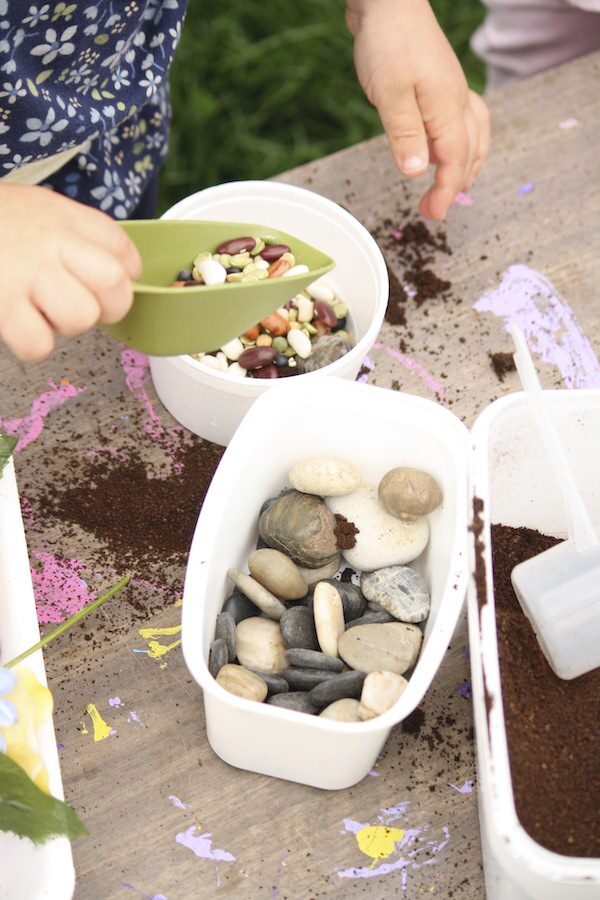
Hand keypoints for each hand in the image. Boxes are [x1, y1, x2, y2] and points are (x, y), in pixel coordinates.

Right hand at [0, 185, 141, 361]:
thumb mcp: (37, 207)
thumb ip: (80, 233)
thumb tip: (123, 272)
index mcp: (63, 218)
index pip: (123, 252)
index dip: (125, 275)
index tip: (106, 282)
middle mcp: (49, 243)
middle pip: (115, 284)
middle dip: (109, 306)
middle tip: (82, 303)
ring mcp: (24, 275)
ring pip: (81, 317)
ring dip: (67, 325)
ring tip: (42, 309)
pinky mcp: (0, 306)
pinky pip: (39, 343)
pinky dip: (33, 342)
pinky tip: (18, 322)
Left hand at [346, 0, 489, 219]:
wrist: (389, 0)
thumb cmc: (388, 42)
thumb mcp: (391, 94)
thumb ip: (405, 134)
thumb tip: (417, 172)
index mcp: (448, 107)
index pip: (455, 160)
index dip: (444, 192)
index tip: (431, 214)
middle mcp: (457, 101)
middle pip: (470, 153)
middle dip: (455, 185)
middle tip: (431, 209)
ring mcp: (453, 92)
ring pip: (474, 136)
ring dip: (467, 165)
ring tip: (454, 186)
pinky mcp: (442, 85)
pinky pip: (464, 121)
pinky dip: (462, 142)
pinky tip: (447, 147)